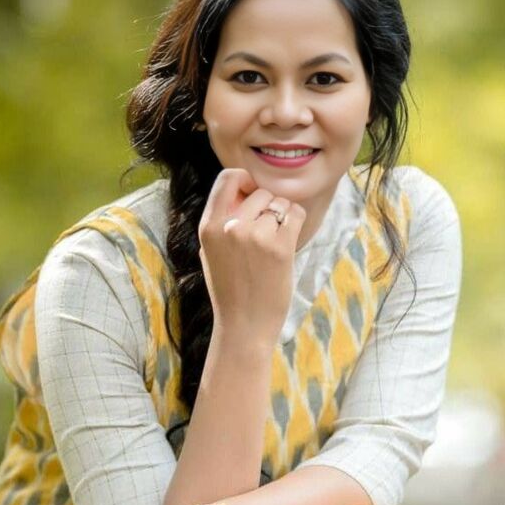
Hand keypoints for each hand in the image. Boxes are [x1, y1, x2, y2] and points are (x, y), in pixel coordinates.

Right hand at [198, 168, 306, 344]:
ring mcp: (255, 236)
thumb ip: (221, 220)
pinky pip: (295, 214)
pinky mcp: (279, 247)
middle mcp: (230, 226)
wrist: (243, 326)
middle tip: (266, 232)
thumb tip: (244, 189)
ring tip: (274, 243)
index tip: (252, 196)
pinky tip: (287, 241)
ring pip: (279, 204)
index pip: (227, 177)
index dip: (245, 181)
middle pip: (260, 192)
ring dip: (282, 218)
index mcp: (209, 226)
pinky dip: (296, 223)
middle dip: (268, 206)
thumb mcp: (211, 251)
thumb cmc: (230, 290)